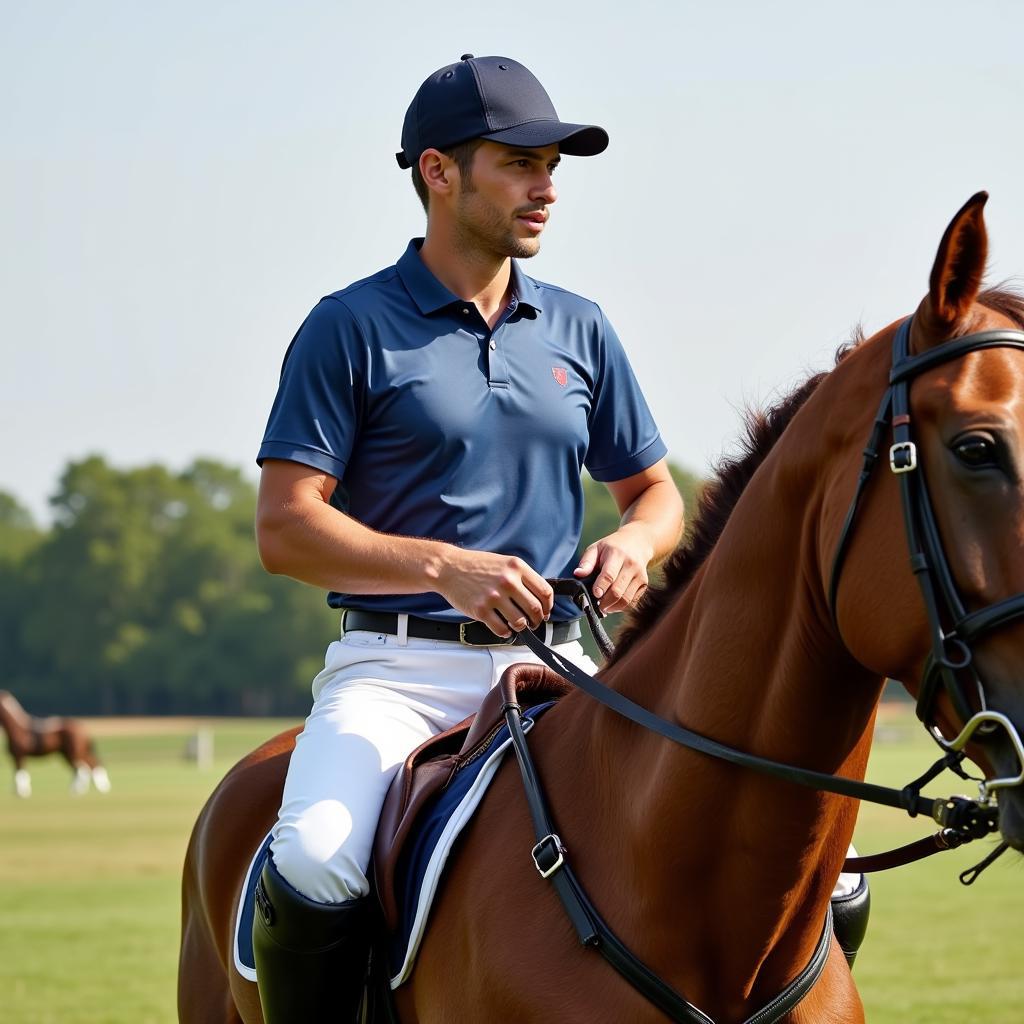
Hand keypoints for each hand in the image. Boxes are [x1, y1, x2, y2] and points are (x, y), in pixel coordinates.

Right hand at [437, 549, 553, 637]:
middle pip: (535, 609)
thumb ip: (522, 577)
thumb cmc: (476, 565)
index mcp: (517, 567)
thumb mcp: (504, 562)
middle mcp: (508, 581)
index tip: (545, 611)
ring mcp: (494, 596)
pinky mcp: (481, 610)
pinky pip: (502, 629)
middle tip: (533, 622)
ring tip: (517, 624)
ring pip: (520, 622)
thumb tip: (538, 598)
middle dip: (537, 620)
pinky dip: (506, 632)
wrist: (448, 568)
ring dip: (521, 627)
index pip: (545, 591)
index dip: (548, 606)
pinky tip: (503, 627)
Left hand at [574, 526, 653, 613]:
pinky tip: (613, 604)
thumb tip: (577, 574)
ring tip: (604, 607)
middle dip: (605, 602)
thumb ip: (587, 562)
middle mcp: (630, 565)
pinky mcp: (644, 583)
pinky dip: (622, 607)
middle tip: (596, 605)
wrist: (638, 542)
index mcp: (616, 554)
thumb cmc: (612, 547)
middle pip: (617, 590)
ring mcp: (639, 575)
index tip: (595, 594)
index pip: (609, 575)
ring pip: (626, 598)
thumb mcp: (596, 548)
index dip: (600, 587)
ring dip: (613, 607)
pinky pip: (633, 601)